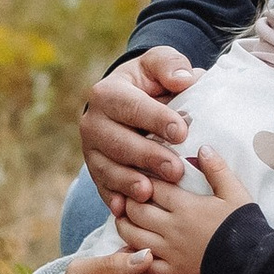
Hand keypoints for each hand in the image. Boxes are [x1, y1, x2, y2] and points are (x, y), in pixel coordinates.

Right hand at [80, 47, 200, 204]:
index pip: (132, 107)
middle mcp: (93, 122)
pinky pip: (102, 187)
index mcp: (108, 93)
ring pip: (107, 168)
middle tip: (175, 170)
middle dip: (147, 157)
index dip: (156, 120)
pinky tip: (124, 210)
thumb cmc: (149, 81)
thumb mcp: (159, 63)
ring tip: (149, 192)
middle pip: (119, 143)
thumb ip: (170, 66)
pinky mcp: (94, 171)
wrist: (128, 99)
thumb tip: (183, 79)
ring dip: (128, 182)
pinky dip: (112, 199)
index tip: (181, 132)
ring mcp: (90, 150)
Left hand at [121, 150, 254, 273]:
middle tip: (128, 194)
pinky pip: (145, 265)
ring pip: (133, 236)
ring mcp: (169, 252)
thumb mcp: (234, 191)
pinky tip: (133, 249)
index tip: (138, 173)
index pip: (151, 187)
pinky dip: (134, 256)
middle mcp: (171, 228)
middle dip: (128, 200)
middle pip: (136, 210)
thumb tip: (202, 147)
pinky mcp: (172, 271)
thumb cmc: (243, 224)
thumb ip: (217, 168)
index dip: (141, 178)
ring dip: (125, 224)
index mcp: (185, 206)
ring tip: (126, 216)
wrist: (252, 262)